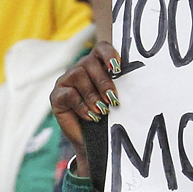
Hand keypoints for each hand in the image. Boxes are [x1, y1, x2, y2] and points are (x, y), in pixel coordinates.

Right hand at [49, 40, 122, 179]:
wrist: (94, 142)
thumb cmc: (108, 118)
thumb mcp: (116, 100)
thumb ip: (121, 87)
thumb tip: (135, 82)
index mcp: (97, 64)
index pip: (101, 49)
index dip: (109, 54)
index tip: (117, 68)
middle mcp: (80, 68)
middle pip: (89, 62)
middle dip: (103, 82)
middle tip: (113, 99)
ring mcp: (66, 80)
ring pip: (78, 75)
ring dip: (92, 95)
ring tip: (102, 111)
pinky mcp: (56, 95)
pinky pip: (69, 94)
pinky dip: (82, 106)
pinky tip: (91, 116)